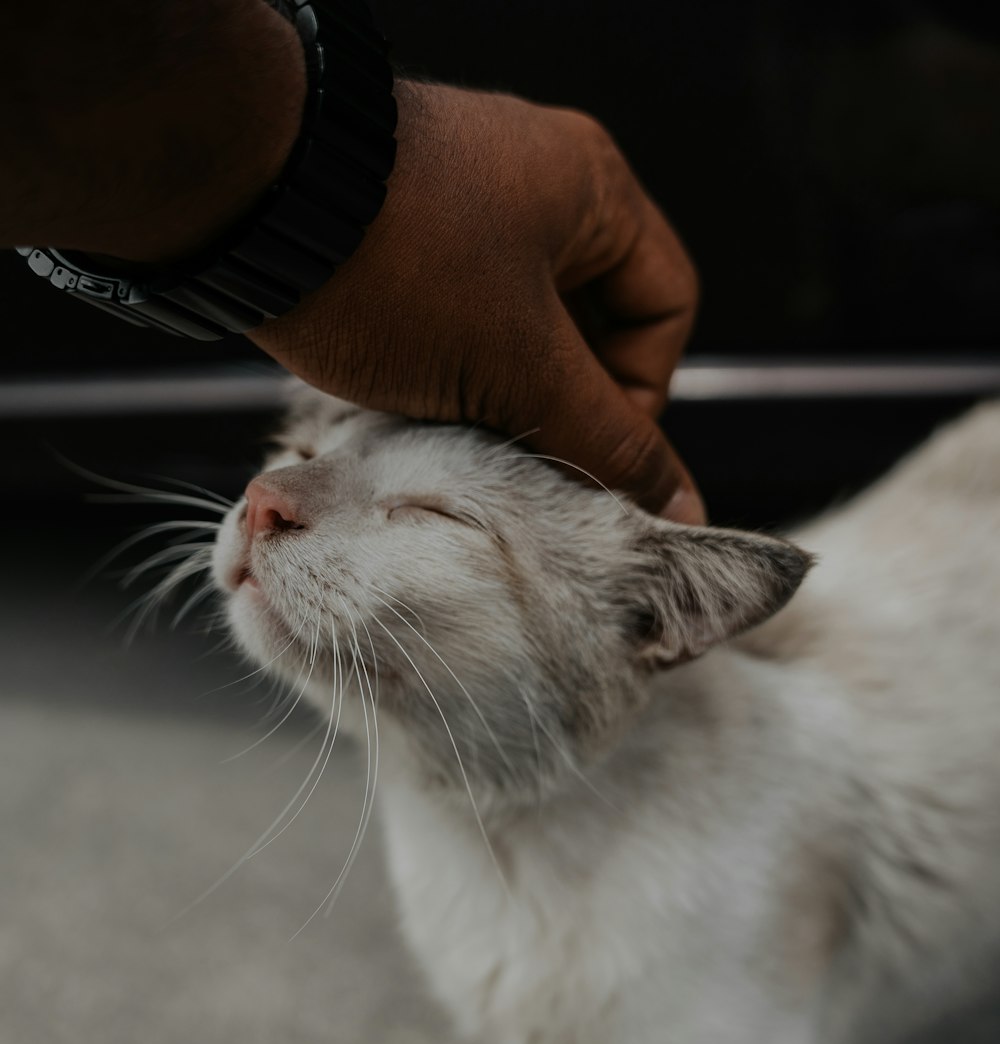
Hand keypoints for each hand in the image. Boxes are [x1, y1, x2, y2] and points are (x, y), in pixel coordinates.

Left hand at [250, 82, 703, 520]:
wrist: (240, 207)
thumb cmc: (396, 268)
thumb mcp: (520, 365)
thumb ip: (605, 439)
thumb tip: (678, 506)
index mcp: (590, 190)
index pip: (665, 307)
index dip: (643, 392)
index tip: (589, 449)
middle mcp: (533, 184)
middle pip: (593, 321)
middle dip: (564, 397)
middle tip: (528, 452)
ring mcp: (460, 204)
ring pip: (519, 328)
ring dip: (505, 391)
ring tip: (467, 432)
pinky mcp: (399, 234)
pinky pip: (458, 317)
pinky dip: (453, 368)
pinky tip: (421, 404)